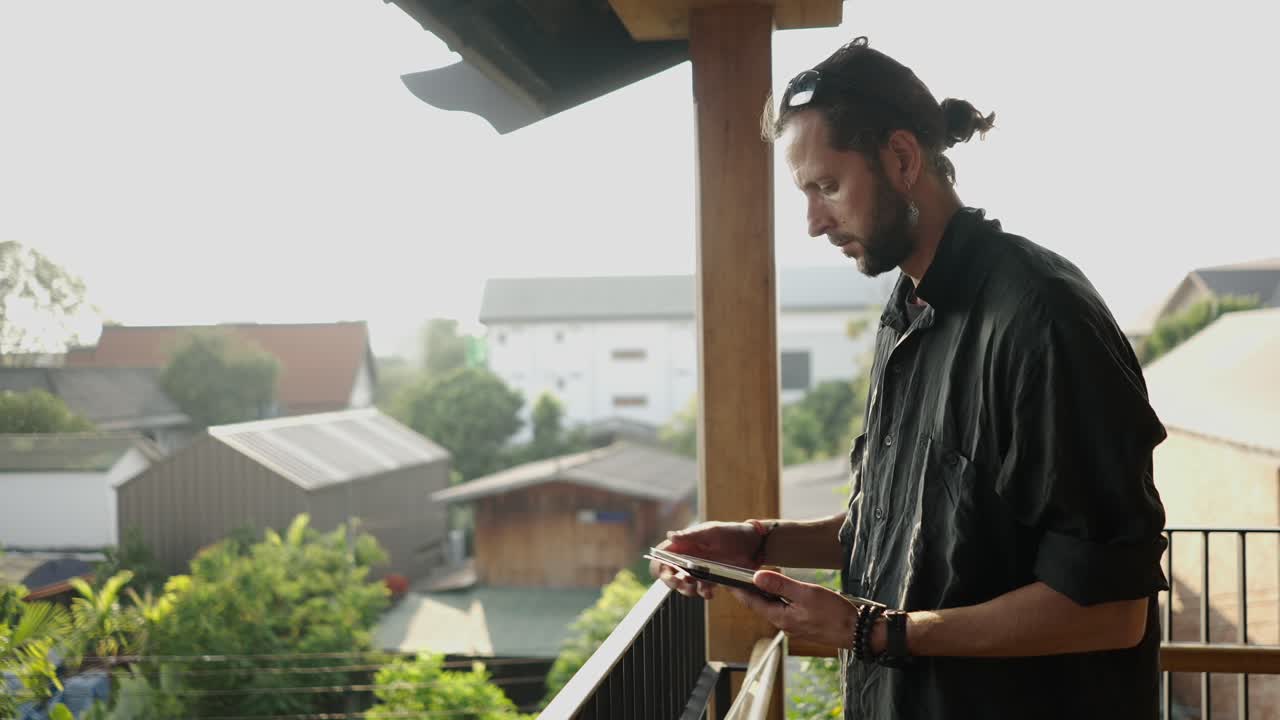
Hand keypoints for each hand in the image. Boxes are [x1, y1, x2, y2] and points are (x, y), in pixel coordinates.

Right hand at [650, 521, 760, 599]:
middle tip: (682, 583)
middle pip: (670, 573)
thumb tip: (670, 536)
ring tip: (696, 590)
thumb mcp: (712, 532)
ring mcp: (699, 569)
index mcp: (685, 543)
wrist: (756, 546)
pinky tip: (709, 593)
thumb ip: (691, 536)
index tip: (667, 573)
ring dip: (687, 590)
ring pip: (684, 584)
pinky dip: (703, 593)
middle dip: (672, 581)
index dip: (660, 565)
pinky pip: (701, 589)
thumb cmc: (733, 533)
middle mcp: (689, 557)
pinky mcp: (711, 579)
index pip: (663, 555)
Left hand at [729, 570, 868, 651]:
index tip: (725, 578)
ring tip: (754, 578)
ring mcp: (793, 624)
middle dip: (748, 590)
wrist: (857, 631)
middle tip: (736, 574)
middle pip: (759, 604)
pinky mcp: (802, 623)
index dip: (737, 588)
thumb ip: (781, 585)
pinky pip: (783, 608)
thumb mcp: (806, 593)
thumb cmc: (835, 613)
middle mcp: (783, 623)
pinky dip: (778, 597)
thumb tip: (757, 577)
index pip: (751, 602)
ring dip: (763, 593)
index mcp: (780, 618)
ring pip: (772, 606)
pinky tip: (780, 588)